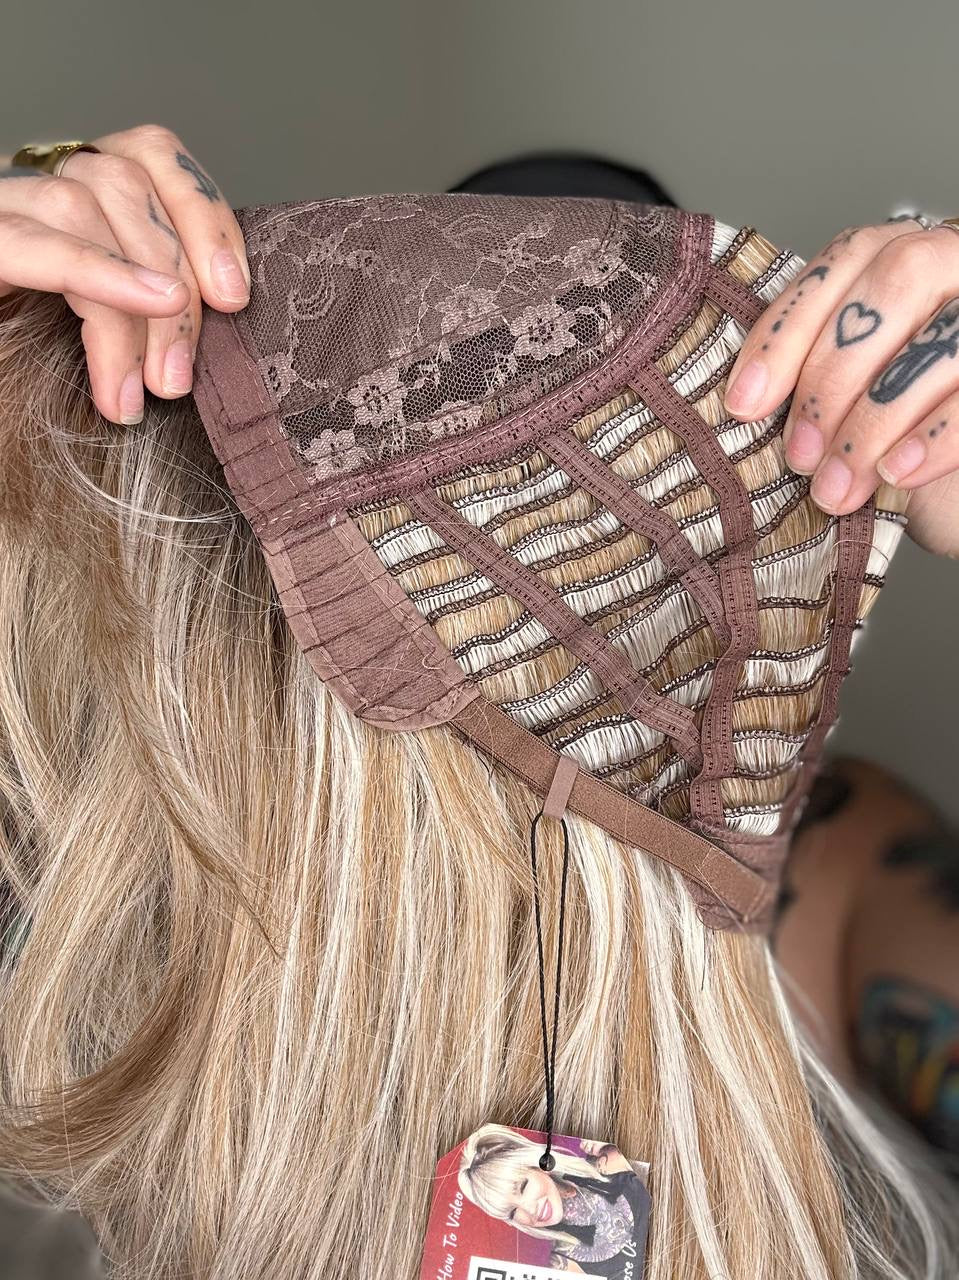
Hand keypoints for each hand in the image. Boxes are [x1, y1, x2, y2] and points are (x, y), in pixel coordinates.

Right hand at [0, 124, 249, 425]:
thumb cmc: (26, 348)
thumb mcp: (101, 321)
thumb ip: (147, 304)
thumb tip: (212, 324)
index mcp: (71, 185)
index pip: (152, 156)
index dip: (206, 216)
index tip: (235, 296)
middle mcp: (31, 178)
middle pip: (128, 183)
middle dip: (177, 283)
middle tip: (179, 375)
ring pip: (81, 206)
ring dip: (135, 305)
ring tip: (150, 385)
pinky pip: (30, 241)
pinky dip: (95, 274)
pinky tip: (132, 327)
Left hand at [723, 218, 958, 558]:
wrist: (956, 471)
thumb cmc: (896, 426)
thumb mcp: (845, 392)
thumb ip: (810, 373)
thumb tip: (744, 402)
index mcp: (904, 252)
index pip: (843, 261)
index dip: (788, 330)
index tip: (744, 403)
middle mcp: (957, 261)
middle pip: (896, 284)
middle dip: (832, 376)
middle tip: (800, 455)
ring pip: (941, 341)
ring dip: (875, 420)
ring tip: (837, 486)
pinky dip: (932, 437)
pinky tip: (895, 473)